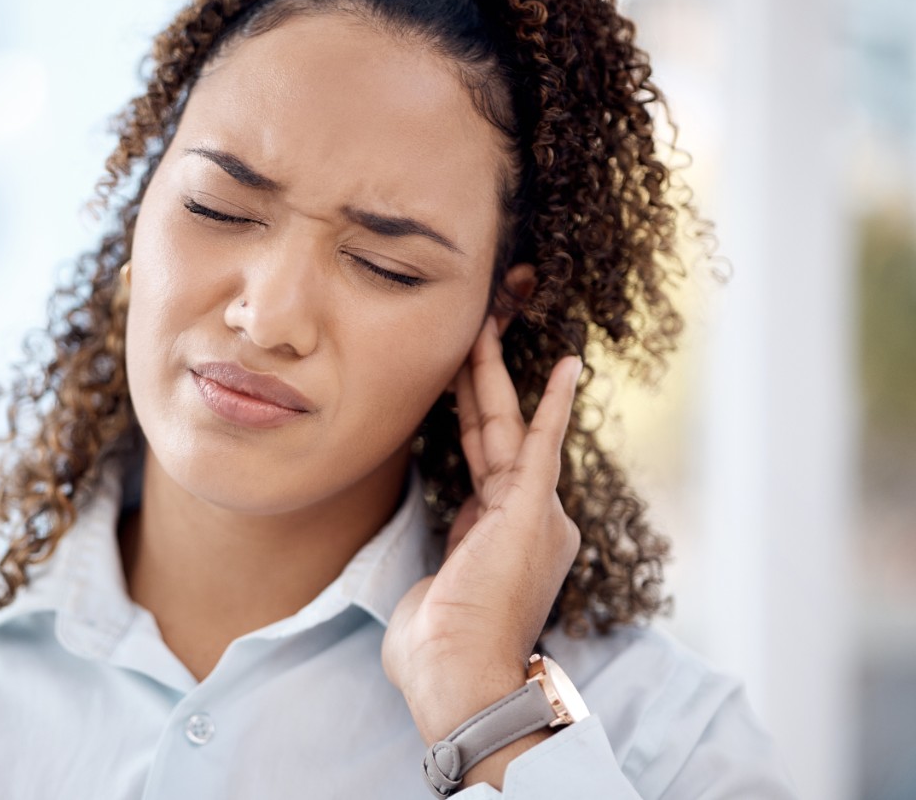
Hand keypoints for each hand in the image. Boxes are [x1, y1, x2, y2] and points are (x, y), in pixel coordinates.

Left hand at [382, 316, 582, 777]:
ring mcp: (533, 513)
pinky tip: (569, 366)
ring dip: (491, 374)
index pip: (482, 460)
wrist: (457, 677)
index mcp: (500, 537)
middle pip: (495, 433)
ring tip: (484, 323)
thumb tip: (430, 574)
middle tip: (473, 329)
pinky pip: (542, 443)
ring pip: (506, 427)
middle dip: (481, 380)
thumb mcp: (430, 594)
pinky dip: (554, 404)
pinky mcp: (533, 509)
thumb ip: (437, 566)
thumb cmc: (434, 653)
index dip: (467, 414)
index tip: (454, 377)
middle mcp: (526, 520)